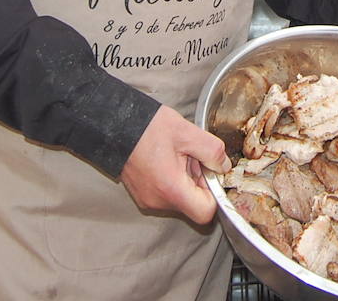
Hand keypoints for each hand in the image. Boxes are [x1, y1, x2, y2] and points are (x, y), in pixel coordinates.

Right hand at [120, 104, 229, 223]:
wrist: (114, 125)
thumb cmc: (148, 128)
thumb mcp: (188, 133)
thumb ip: (212, 151)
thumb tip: (223, 167)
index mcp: (171, 189)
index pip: (205, 213)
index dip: (214, 194)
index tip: (211, 173)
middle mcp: (158, 201)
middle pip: (192, 205)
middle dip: (199, 182)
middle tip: (192, 157)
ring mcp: (148, 200)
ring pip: (180, 199)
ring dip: (186, 180)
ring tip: (177, 155)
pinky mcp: (142, 195)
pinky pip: (166, 195)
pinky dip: (173, 180)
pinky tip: (167, 159)